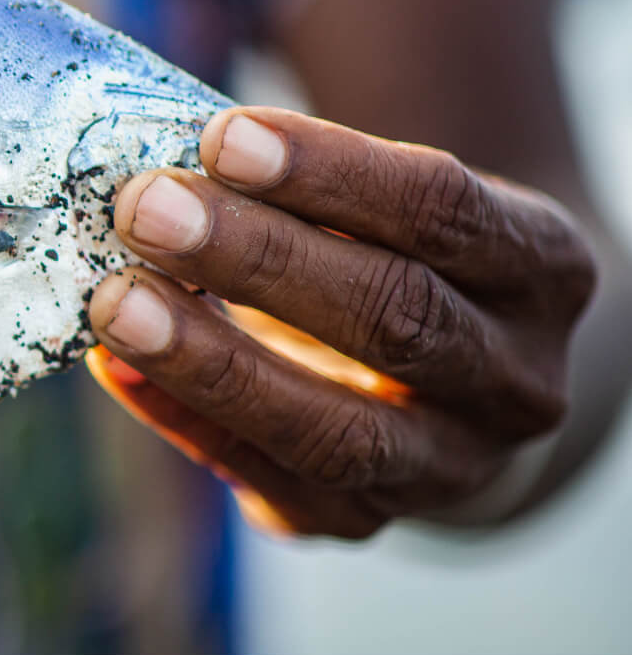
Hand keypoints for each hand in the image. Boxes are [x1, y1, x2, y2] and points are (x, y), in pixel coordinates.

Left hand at [85, 106, 596, 537]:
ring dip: (211, 363)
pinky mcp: (363, 519)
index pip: (442, 211)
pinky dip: (183, 419)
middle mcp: (516, 379)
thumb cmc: (397, 253)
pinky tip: (113, 366)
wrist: (458, 383)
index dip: (330, 172)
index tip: (220, 136)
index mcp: (542, 267)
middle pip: (393, 316)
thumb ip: (299, 180)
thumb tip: (163, 156)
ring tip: (114, 302)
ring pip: (336, 428)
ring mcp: (448, 466)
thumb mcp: (393, 203)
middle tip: (145, 209)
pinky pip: (267, 479)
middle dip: (257, 260)